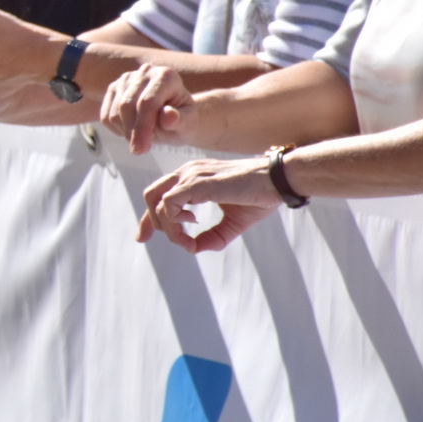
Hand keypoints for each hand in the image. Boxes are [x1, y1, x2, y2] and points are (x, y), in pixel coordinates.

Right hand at [101, 63, 198, 154]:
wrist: (171, 117)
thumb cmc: (182, 120)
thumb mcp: (188, 125)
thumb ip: (181, 121)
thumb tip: (169, 117)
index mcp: (166, 77)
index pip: (148, 102)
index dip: (143, 127)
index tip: (141, 150)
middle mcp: (145, 72)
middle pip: (127, 105)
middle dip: (132, 132)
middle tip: (141, 150)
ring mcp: (126, 79)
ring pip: (114, 112)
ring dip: (126, 132)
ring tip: (144, 136)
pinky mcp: (113, 89)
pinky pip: (105, 116)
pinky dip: (117, 129)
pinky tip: (133, 130)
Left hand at [138, 157, 280, 252]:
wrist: (279, 180)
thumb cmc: (259, 196)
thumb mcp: (233, 222)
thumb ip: (213, 236)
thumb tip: (195, 249)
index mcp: (193, 177)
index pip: (161, 195)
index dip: (150, 218)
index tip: (143, 237)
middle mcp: (188, 173)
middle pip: (152, 195)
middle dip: (148, 221)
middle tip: (146, 239)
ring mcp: (191, 176)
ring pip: (158, 201)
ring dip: (167, 226)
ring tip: (186, 239)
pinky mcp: (197, 183)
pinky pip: (170, 203)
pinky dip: (173, 222)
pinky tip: (191, 230)